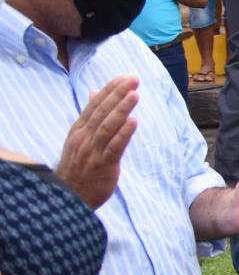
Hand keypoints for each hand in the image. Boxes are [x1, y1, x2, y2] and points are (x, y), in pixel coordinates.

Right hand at [55, 77, 138, 208]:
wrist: (68, 197)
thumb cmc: (77, 167)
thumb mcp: (78, 139)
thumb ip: (89, 118)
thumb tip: (93, 94)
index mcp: (78, 131)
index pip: (94, 106)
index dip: (109, 90)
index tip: (123, 77)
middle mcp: (84, 138)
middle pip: (102, 112)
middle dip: (118, 94)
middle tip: (133, 79)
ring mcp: (92, 151)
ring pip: (108, 126)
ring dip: (122, 109)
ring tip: (135, 95)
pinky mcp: (103, 165)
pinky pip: (114, 147)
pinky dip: (124, 133)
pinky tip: (134, 121)